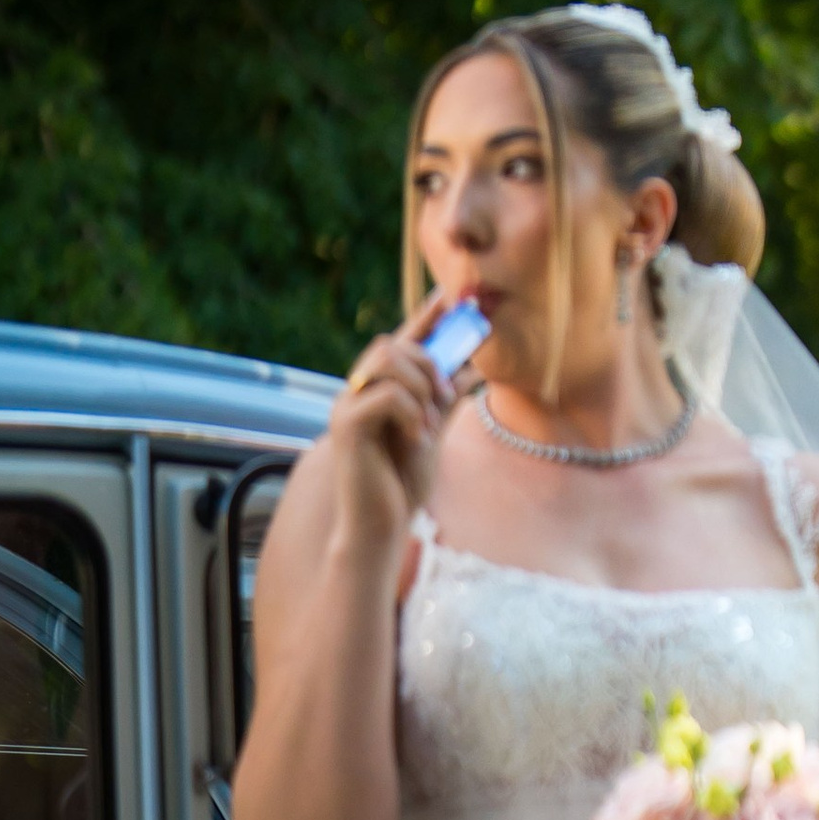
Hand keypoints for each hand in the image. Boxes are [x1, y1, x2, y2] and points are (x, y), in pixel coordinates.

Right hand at [327, 293, 465, 537]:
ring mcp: (348, 406)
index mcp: (379, 390)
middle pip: (391, 344)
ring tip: (430, 421)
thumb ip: (446, 398)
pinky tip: (418, 439)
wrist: (381, 524)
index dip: (425, 316)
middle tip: (448, 396)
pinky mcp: (347, 426)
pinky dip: (412, 413)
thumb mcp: (433, 431)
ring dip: (420, 385)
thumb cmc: (401, 481)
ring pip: (386, 360)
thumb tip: (471, 366)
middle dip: (428, 362)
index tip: (452, 295)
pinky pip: (387, 396)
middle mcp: (358, 392)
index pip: (401, 342)